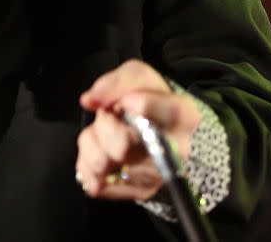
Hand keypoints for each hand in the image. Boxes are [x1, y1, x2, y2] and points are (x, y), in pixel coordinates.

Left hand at [75, 60, 199, 200]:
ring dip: (92, 144)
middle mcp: (176, 151)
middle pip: (123, 145)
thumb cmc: (144, 99)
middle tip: (109, 116)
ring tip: (104, 135)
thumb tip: (90, 100)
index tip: (125, 103)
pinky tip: (100, 152)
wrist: (151, 128)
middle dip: (103, 126)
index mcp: (184, 116)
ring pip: (103, 163)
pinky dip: (87, 165)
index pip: (172, 113)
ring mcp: (157, 176)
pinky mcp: (138, 193)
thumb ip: (115, 82)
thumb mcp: (136, 77)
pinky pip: (96, 182)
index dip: (145, 106)